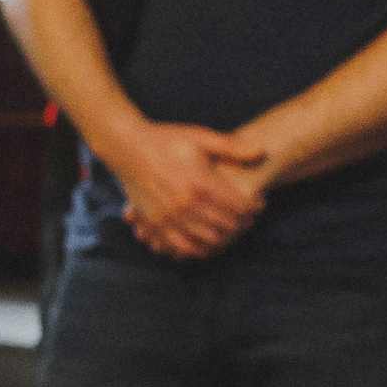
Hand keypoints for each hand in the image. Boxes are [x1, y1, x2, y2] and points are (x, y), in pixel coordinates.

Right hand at [107, 120, 267, 259]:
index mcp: (199, 182)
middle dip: (242, 225)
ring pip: (206, 241)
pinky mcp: (153, 222)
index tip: (259, 204)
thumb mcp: (199, 137)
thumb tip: (260, 152)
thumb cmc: (165, 140)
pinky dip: (197, 249)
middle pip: (226, 226)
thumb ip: (231, 146)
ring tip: (229, 231)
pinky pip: (180, 247)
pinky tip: (205, 243)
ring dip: (224, 240)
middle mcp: (184, 203)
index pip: (239, 206)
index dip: (254, 208)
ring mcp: (167, 216)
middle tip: (247, 219)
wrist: (126, 146)